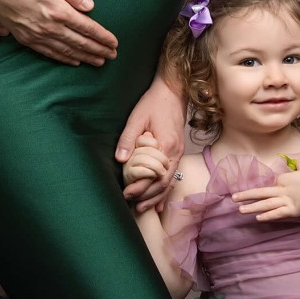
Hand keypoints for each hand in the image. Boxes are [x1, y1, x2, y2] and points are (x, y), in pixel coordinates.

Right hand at [0, 0, 116, 66]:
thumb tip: (90, 7)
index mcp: (58, 10)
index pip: (87, 28)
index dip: (103, 37)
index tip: (114, 43)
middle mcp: (50, 27)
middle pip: (80, 42)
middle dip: (98, 50)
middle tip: (112, 56)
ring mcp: (37, 36)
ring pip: (67, 51)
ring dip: (85, 57)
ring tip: (99, 62)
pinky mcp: (27, 40)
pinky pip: (50, 53)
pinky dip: (65, 58)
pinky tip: (74, 61)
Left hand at [116, 75, 184, 210]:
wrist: (173, 91)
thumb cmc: (154, 102)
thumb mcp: (137, 117)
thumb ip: (128, 138)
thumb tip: (120, 159)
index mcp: (166, 144)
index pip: (154, 174)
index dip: (141, 186)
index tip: (127, 193)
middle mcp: (175, 152)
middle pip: (164, 182)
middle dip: (148, 196)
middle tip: (132, 205)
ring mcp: (179, 152)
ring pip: (169, 181)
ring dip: (157, 196)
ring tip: (143, 207)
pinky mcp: (177, 151)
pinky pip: (172, 175)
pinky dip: (165, 190)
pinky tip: (159, 202)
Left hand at [232, 168, 299, 222]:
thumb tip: (298, 163)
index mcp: (284, 178)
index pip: (274, 183)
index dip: (275, 187)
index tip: (277, 191)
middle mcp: (282, 189)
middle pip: (261, 192)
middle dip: (246, 195)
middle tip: (233, 198)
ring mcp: (286, 200)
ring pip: (265, 204)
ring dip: (251, 207)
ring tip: (239, 210)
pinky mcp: (292, 210)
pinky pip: (276, 213)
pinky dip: (267, 216)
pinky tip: (257, 218)